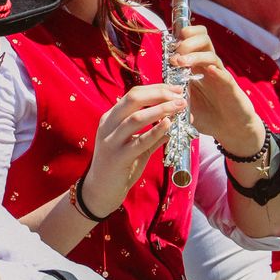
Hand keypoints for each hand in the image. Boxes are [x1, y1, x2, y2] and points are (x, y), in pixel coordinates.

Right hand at [82, 84, 185, 216]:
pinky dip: (154, 131)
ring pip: (135, 118)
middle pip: (132, 99)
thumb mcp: (133, 146)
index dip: (156, 89)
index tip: (176, 89)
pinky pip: (138, 141)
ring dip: (160, 110)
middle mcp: (108, 125)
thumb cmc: (119, 166)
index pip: (133, 95)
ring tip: (179, 107)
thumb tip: (172, 123)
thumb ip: (150, 135)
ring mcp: (111, 141)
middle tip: (179, 95)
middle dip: (158, 94)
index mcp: (110, 118)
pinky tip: (168, 124)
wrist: (100, 190)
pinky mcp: (118, 157)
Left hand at [174, 24, 264, 153]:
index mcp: (195, 65)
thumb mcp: (182, 101)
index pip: (191, 38)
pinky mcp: (230, 88)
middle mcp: (208, 66)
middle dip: (186, 41)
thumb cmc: (204, 113)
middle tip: (174, 54)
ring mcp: (220, 75)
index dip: (180, 35)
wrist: (229, 129)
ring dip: (194, 55)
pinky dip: (216, 71)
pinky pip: (225, 75)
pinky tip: (209, 71)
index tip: (167, 45)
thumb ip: (170, 93)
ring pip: (211, 53)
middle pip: (202, 38)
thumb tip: (149, 91)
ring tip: (180, 62)